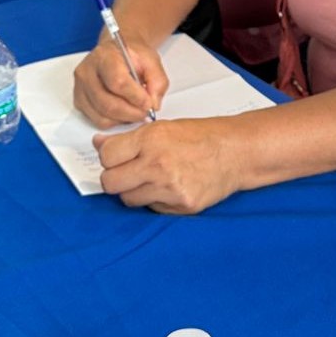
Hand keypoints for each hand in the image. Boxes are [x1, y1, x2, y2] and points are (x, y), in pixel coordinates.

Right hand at [73, 32, 167, 126]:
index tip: (149, 103)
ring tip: (137, 112)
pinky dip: (115, 122)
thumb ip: (157, 81)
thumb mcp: (151, 60)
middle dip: (131, 113)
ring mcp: (80, 88)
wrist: (117, 52)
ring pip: (102, 116)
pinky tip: (125, 112)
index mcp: (104, 56)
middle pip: (107, 103)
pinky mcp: (80, 101)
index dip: (135, 96)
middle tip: (146, 113)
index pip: (117, 81)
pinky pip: (97, 120)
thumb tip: (153, 104)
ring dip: (124, 119)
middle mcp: (87, 72)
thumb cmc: (131, 55)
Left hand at [93, 116, 240, 213]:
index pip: (107, 156)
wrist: (236, 152)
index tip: (118, 157)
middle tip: (130, 172)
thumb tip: (99, 144)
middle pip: (110, 183)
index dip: (110, 158)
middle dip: (116, 178)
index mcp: (152, 139)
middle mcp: (158, 164)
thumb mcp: (164, 127)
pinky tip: (171, 187)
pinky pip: (152, 209)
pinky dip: (156, 200)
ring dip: (135, 191)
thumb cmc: (202, 137)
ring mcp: (170, 188)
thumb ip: (130, 139)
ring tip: (154, 179)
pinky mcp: (181, 206)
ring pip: (128, 199)